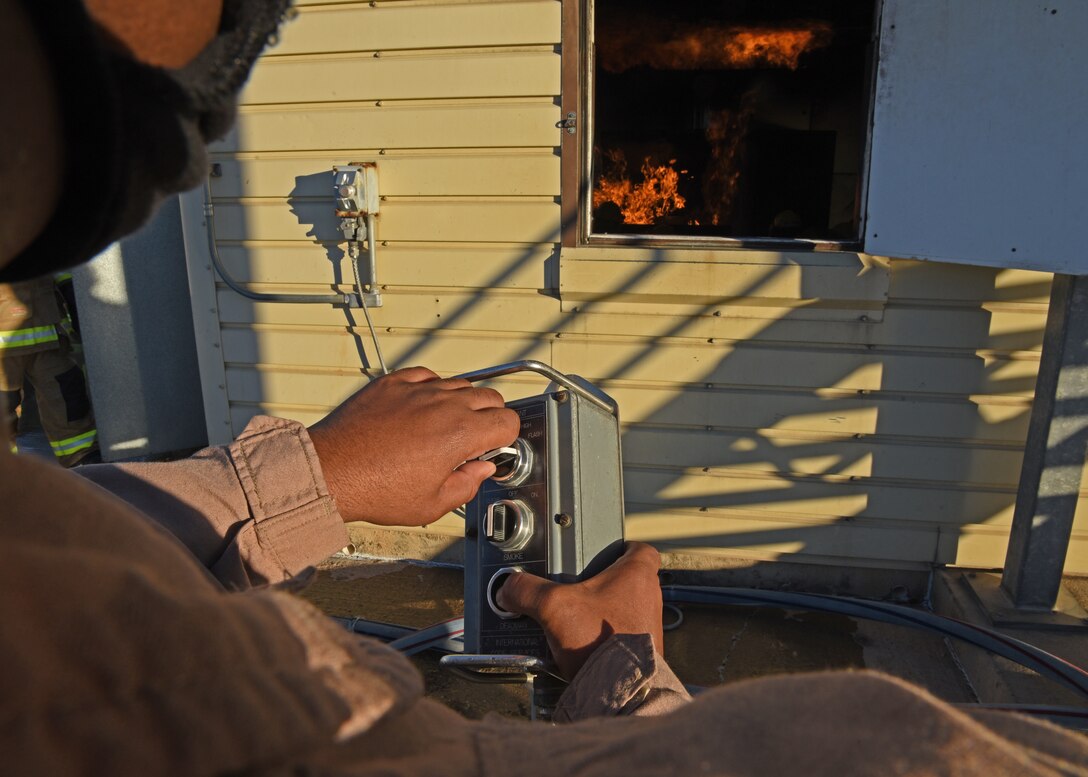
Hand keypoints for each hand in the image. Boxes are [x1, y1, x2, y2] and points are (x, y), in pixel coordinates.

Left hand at [308, 366, 518, 524]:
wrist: (332, 471)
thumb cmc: (376, 489)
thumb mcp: (431, 505)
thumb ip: (467, 484)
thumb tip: (481, 470)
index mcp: (460, 434)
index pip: (508, 421)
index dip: (506, 437)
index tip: (494, 447)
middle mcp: (443, 404)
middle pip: (490, 396)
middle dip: (490, 417)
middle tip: (475, 437)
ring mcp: (417, 389)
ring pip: (459, 383)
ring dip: (462, 402)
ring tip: (445, 425)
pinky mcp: (393, 383)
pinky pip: (425, 375)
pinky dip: (431, 388)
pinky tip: (421, 407)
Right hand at [496, 542, 663, 679]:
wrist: (622, 693)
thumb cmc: (602, 642)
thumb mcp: (555, 608)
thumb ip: (528, 592)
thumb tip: (509, 588)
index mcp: (637, 576)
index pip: (639, 548)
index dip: (621, 547)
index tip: (602, 552)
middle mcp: (649, 598)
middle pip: (626, 579)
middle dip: (600, 583)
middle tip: (576, 586)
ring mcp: (648, 626)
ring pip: (623, 608)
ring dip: (601, 611)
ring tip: (572, 618)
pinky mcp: (641, 650)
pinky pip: (621, 634)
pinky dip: (603, 636)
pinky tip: (580, 644)